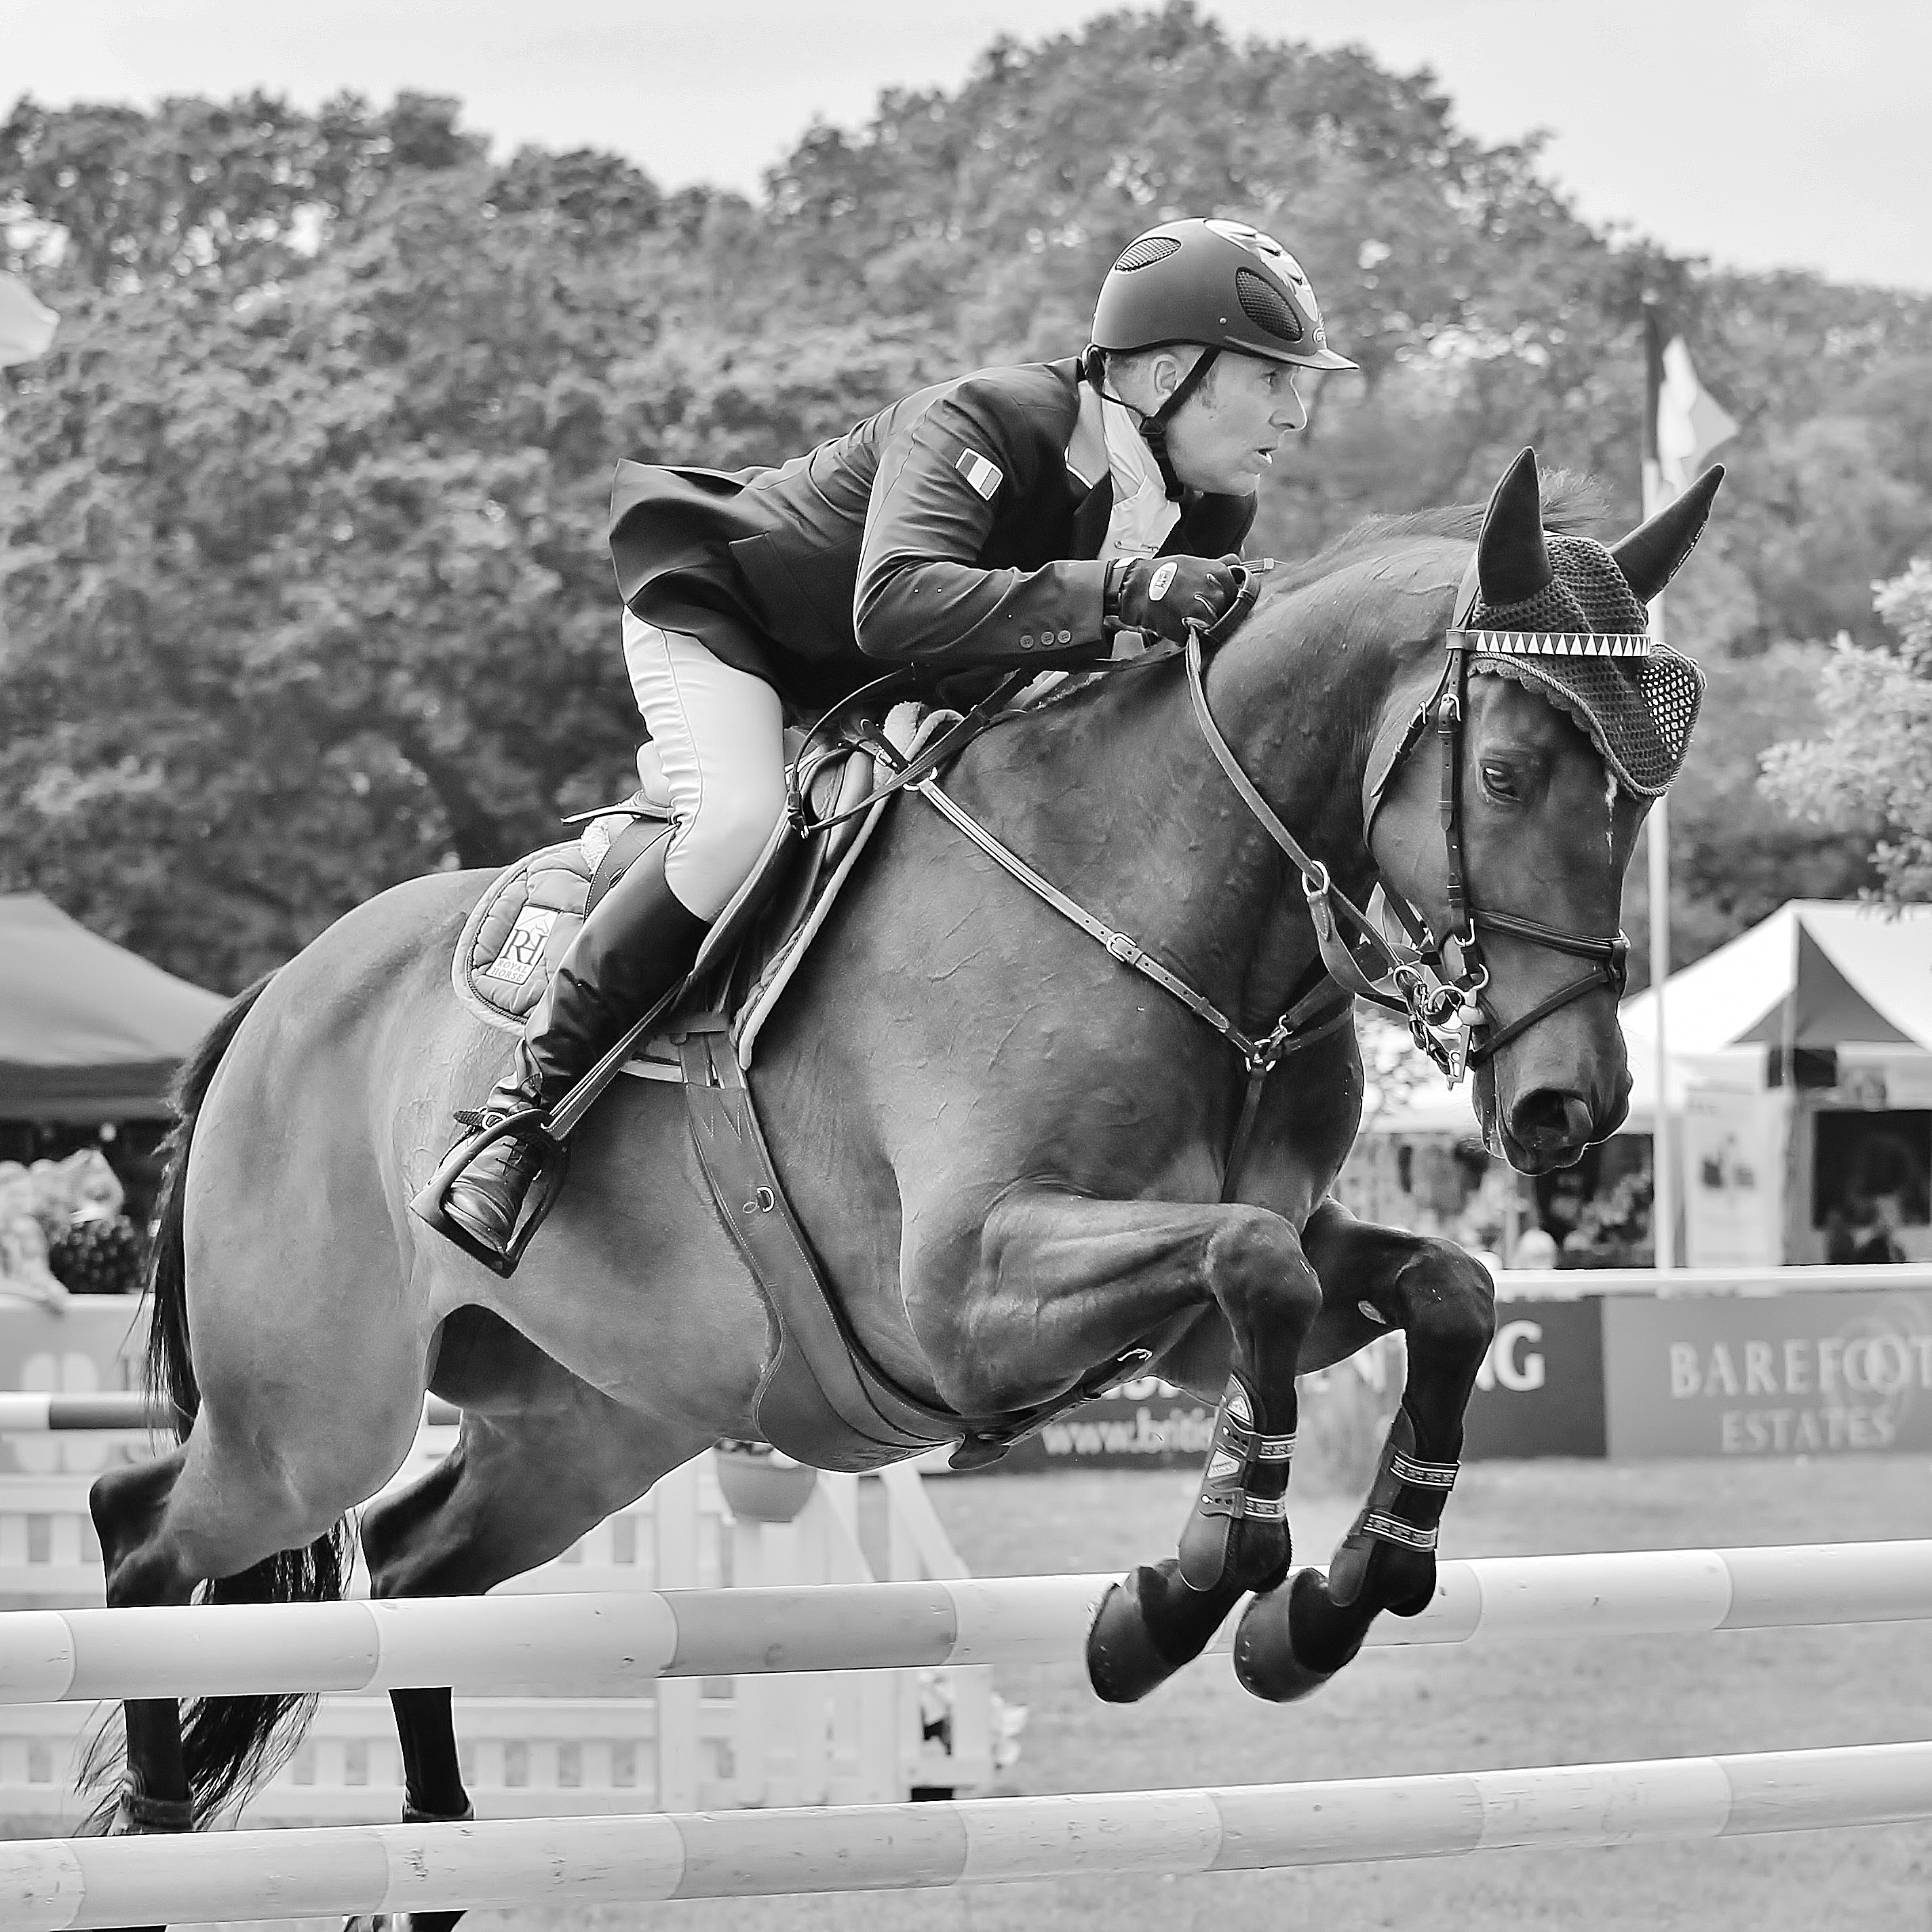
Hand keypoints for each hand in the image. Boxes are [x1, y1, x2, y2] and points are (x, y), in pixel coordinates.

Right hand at [1113, 554, 1242, 643]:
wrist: (1137, 585)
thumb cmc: (1164, 572)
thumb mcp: (1195, 563)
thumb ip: (1220, 564)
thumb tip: (1237, 559)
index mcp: (1221, 575)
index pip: (1234, 598)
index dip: (1220, 602)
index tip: (1207, 601)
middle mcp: (1216, 594)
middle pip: (1222, 614)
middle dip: (1208, 614)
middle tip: (1189, 606)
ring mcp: (1203, 613)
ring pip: (1208, 628)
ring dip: (1196, 625)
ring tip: (1180, 613)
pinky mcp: (1189, 629)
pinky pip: (1191, 638)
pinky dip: (1182, 633)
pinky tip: (1172, 620)